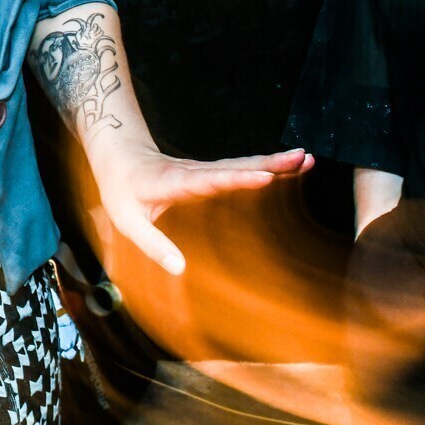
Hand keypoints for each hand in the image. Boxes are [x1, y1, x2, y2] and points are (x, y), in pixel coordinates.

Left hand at [87, 143, 310, 275]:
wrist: (118, 154)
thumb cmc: (122, 190)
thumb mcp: (127, 222)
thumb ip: (153, 246)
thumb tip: (181, 270)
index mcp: (174, 182)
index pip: (209, 180)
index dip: (237, 179)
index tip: (264, 176)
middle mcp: (195, 171)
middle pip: (237, 166)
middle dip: (270, 162)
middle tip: (302, 157)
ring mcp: (204, 168)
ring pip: (243, 164)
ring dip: (275, 161)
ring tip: (306, 158)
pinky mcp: (210, 171)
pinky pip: (241, 168)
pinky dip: (267, 166)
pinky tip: (289, 166)